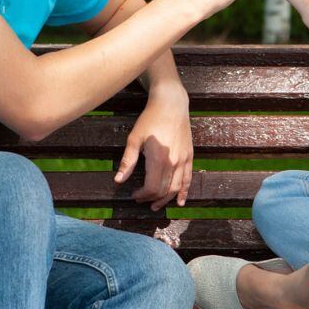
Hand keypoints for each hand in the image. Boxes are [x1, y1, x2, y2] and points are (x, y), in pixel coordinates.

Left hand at [113, 88, 193, 210]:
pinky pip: (188, 179)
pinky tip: (179, 202)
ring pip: (176, 188)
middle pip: (163, 190)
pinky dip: (184, 192)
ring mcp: (184, 160)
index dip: (141, 195)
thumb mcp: (134, 138)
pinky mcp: (190, 156)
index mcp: (158, 159)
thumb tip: (118, 180)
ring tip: (156, 205)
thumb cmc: (150, 119)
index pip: (151, 187)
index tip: (133, 194)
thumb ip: (127, 161)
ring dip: (166, 199)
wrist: (171, 103)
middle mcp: (173, 162)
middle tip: (142, 200)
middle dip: (151, 198)